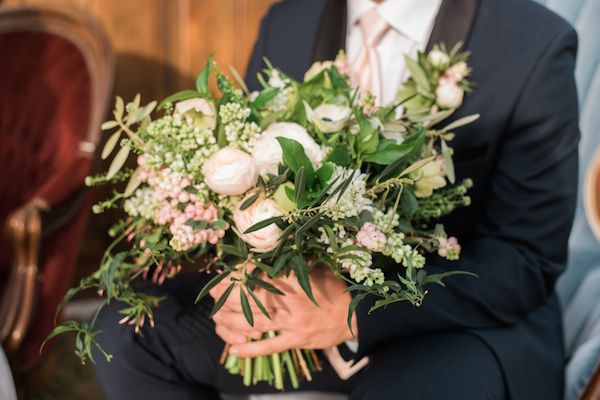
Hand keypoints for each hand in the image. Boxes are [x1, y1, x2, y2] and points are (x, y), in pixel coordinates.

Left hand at [210, 265, 357, 357]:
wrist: (355, 315)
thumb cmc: (333, 288)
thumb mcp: (317, 267)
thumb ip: (296, 259)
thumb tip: (277, 245)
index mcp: (293, 280)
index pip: (258, 276)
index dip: (239, 275)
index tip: (225, 273)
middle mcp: (289, 302)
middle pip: (250, 299)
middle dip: (227, 296)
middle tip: (212, 293)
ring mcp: (292, 323)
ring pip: (254, 323)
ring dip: (232, 321)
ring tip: (216, 318)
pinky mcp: (295, 340)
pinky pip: (269, 346)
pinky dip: (251, 349)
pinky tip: (234, 349)